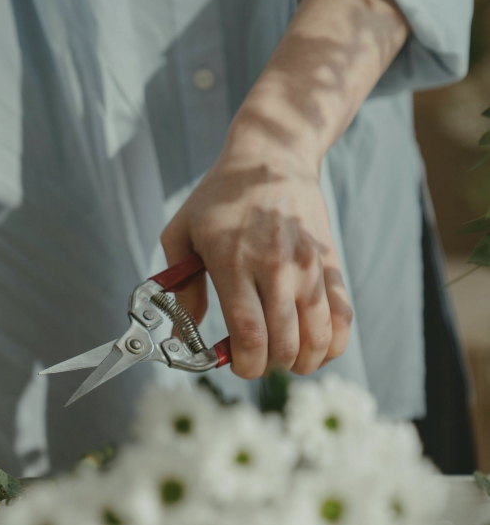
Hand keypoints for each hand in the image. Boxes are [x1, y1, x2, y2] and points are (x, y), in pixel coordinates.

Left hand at [161, 0, 408, 379]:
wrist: (272, 157)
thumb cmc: (218, 199)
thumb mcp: (181, 233)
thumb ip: (180, 287)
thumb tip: (184, 336)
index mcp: (233, 261)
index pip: (249, 333)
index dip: (246, 364)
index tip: (237, 365)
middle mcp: (276, 267)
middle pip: (284, 343)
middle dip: (269, 366)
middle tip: (256, 360)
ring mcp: (309, 266)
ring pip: (318, 337)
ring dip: (301, 362)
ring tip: (285, 357)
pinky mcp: (330, 264)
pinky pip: (343, 317)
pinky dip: (332, 344)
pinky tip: (316, 349)